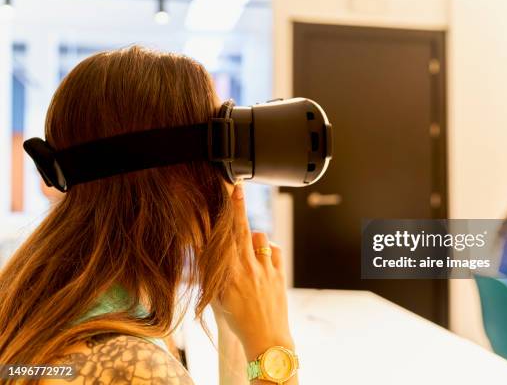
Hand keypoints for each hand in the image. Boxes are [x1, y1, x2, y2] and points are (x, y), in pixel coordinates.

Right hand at [214, 184, 293, 360]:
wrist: (266, 338)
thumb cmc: (239, 321)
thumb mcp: (219, 298)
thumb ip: (213, 273)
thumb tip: (205, 251)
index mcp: (229, 274)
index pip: (225, 237)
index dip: (225, 216)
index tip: (225, 197)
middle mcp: (248, 268)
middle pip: (243, 229)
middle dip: (239, 207)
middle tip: (238, 188)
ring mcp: (266, 270)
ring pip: (260, 238)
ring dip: (254, 237)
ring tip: (249, 250)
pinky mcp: (280, 274)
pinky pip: (274, 250)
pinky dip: (268, 249)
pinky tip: (263, 257)